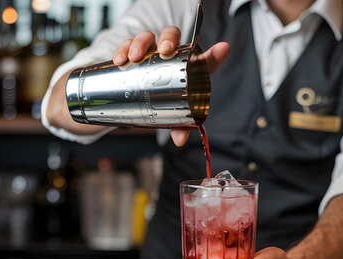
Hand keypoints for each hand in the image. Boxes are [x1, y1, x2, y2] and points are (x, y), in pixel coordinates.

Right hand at [113, 26, 229, 145]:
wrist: (138, 96)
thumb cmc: (163, 100)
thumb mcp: (172, 113)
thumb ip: (178, 126)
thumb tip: (180, 140)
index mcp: (185, 66)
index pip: (203, 59)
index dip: (215, 54)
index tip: (223, 49)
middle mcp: (168, 54)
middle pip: (172, 35)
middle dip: (169, 38)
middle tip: (165, 49)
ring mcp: (149, 51)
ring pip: (147, 36)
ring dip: (141, 43)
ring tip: (136, 56)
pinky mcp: (130, 53)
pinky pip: (126, 45)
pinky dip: (122, 49)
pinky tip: (119, 59)